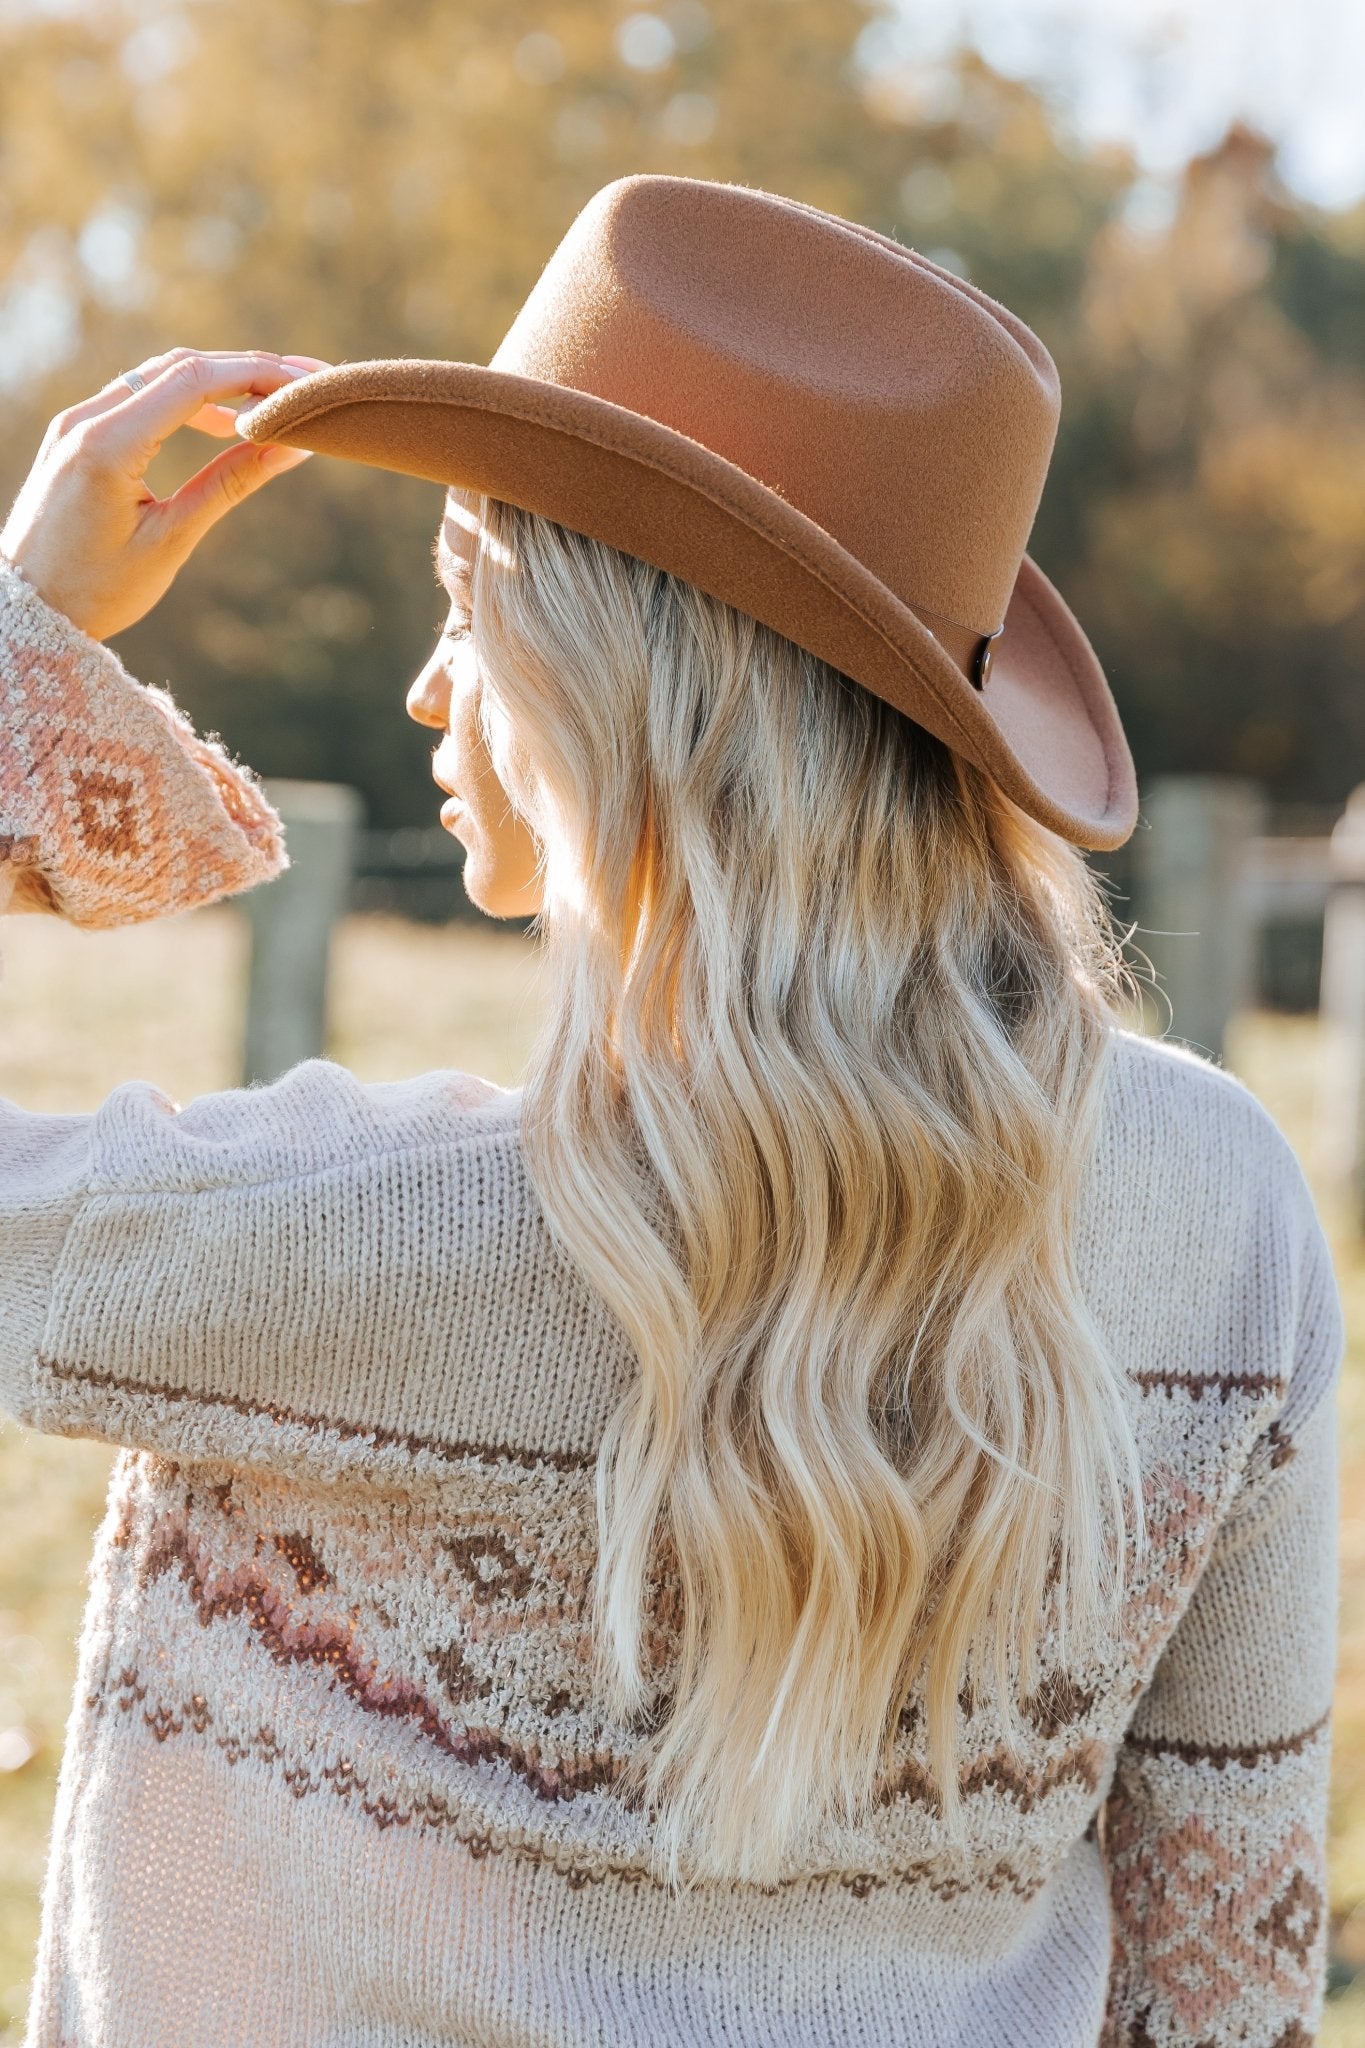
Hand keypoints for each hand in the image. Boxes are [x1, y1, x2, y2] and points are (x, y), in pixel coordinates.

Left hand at [0, 348, 329, 640]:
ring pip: (159, 376)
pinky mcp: (77, 433)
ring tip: (272, 407)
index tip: (304, 386)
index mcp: (108, 446)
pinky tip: (223, 425)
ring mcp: (77, 421)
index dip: (257, 375)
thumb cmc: (98, 590)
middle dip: (247, 371)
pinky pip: (139, 396)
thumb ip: (232, 483)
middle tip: (304, 388)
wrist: (28, 609)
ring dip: (219, 383)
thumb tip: (292, 446)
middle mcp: (86, 419)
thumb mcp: (172, 539)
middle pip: (180, 366)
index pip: (194, 380)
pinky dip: (187, 400)